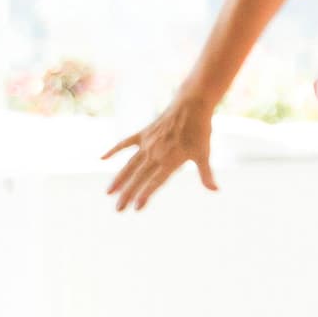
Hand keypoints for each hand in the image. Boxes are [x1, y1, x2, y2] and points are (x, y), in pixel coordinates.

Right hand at [105, 97, 220, 209]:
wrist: (191, 106)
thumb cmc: (200, 131)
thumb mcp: (204, 154)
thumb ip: (206, 174)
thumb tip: (215, 190)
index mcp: (170, 160)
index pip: (155, 182)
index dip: (145, 195)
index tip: (135, 208)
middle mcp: (155, 154)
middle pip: (139, 177)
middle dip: (128, 194)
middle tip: (118, 209)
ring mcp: (147, 144)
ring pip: (129, 165)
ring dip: (119, 179)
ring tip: (109, 192)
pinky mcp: (143, 135)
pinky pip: (124, 143)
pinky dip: (113, 151)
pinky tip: (102, 159)